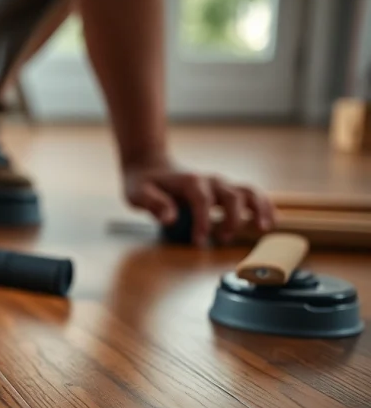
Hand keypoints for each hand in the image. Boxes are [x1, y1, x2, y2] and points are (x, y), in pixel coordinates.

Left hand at [123, 158, 275, 245]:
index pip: (201, 200)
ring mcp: (221, 184)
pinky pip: (251, 195)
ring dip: (259, 208)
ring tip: (263, 228)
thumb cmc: (143, 183)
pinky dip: (263, 206)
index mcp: (189, 181)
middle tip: (223, 239)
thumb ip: (153, 204)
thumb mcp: (138, 193)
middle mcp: (210, 180)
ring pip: (248, 192)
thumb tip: (170, 219)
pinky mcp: (226, 190)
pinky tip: (269, 222)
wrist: (151, 166)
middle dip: (232, 218)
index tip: (199, 242)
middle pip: (231, 195)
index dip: (203, 221)